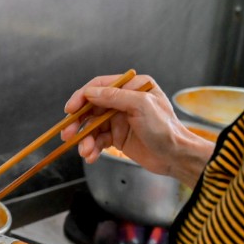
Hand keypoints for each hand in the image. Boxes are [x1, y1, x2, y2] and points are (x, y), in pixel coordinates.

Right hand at [60, 73, 199, 179]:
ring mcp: (119, 119)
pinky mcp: (117, 137)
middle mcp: (124, 101)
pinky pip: (98, 140)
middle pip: (91, 108)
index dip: (82, 97)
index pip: (100, 86)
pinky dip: (92, 148)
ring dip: (85, 140)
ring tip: (85, 151)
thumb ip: (115, 97)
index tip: (70, 110)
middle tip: (68, 134)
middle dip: (79, 122)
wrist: (175, 156)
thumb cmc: (165, 128)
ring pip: (92, 127)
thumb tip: (90, 93)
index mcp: (132, 87)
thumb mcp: (141, 106)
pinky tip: (91, 156)